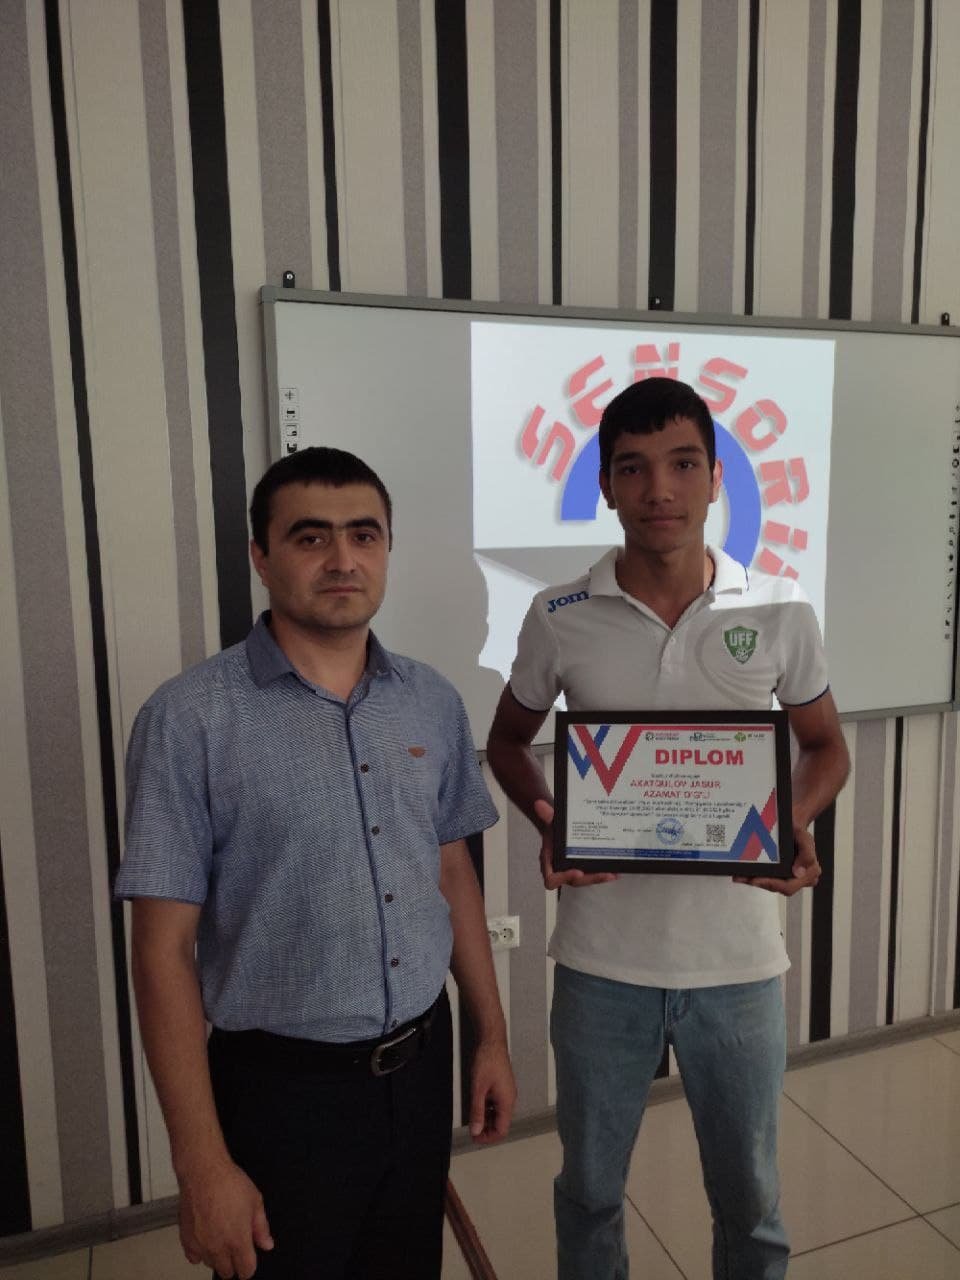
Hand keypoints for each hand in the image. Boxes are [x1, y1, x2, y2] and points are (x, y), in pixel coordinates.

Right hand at [178, 1156, 273, 1278]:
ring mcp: (200, 1245)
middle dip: (234, 1263)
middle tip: (236, 1244)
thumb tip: (267, 1244)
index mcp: (238, 1240)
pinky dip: (199, 1252)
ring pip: (211, 1264)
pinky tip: (206, 1238)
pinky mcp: (186, 1240)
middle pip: (227, 1272)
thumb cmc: (229, 1183)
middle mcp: (218, 1248)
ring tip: (221, 1235)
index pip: (246, 1271)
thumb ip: (262, 1227)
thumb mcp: (255, 1201)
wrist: (203, 1172)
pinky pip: (194, 1257)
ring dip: (217, 1256)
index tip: (249, 1258)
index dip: (249, 1266)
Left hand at [468, 1038, 516, 1143]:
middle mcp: (510, 1100)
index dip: (488, 1138)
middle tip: (471, 1130)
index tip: (474, 1137)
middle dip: (486, 1130)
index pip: (502, 1130)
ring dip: (486, 1120)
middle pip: (501, 1124)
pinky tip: (477, 1105)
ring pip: (498, 1115)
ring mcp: (507, 1093)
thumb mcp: (478, 1088)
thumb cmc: (486, 1061)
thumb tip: (475, 1131)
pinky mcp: (503, 1087)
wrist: (492, 1041)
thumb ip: (477, 1111)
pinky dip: (487, 1109)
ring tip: (472, 1118)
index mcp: (507, 1102)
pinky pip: (497, 1105)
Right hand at [534, 800, 618, 889]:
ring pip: (586, 880)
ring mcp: (573, 870)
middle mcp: (562, 870)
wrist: (558, 828)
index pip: (552, 879)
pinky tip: (616, 870)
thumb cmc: (553, 828)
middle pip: (574, 882)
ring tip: (613, 873)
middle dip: (590, 879)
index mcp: (550, 862)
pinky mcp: (584, 868)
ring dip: (599, 877)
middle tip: (604, 874)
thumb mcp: (551, 821)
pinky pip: (592, 874)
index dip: (564, 878)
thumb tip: (539, 804)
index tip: (577, 872)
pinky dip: (603, 873)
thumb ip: (547, 815)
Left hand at [734, 824, 820, 896]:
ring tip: (739, 876)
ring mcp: (785, 877)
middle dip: (759, 883)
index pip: (789, 886)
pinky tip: (741, 874)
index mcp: (808, 874)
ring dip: (752, 881)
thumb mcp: (806, 839)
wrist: (791, 825)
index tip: (758, 880)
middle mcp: (796, 879)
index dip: (773, 885)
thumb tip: (799, 873)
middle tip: (744, 878)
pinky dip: (752, 876)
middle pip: (776, 887)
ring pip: (767, 884)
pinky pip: (763, 878)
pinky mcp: (775, 874)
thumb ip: (807, 855)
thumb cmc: (799, 833)